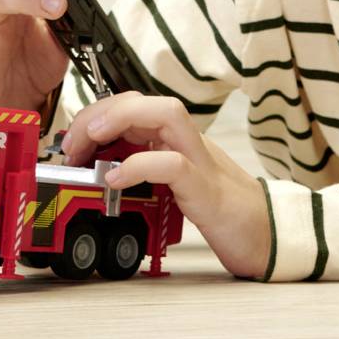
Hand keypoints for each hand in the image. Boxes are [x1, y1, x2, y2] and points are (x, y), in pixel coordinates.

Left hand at [61, 92, 270, 279]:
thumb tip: (99, 171)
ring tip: (90, 140)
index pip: (135, 106)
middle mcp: (188, 143)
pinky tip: (116, 178)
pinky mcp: (207, 190)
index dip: (98, 114)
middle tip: (73, 142)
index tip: (72, 141)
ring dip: (121, 118)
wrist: (267, 237)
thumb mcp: (172, 188)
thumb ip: (144, 173)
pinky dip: (140, 164)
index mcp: (176, 141)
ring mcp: (201, 162)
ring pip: (166, 114)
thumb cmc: (219, 212)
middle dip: (102, 111)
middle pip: (147, 101)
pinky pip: (173, 164)